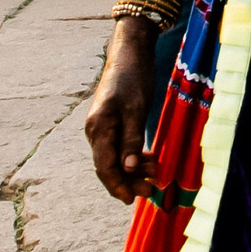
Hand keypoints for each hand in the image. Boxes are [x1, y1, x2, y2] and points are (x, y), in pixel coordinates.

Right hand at [83, 19, 164, 202]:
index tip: (133, 200)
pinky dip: (132, 156)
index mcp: (98, 128)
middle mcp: (95, 130)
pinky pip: (118, 147)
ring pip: (114, 158)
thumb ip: (131, 140)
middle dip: (128, 181)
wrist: (130, 51)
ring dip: (133, 170)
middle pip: (108, 166)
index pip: (104, 167)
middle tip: (151, 190)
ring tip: (155, 174)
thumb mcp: (136, 109)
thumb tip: (128, 169)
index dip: (118, 186)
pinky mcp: (110, 122)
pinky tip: (148, 160)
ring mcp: (101, 126)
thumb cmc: (134, 77)